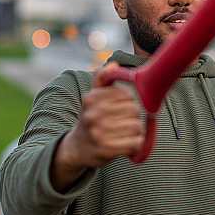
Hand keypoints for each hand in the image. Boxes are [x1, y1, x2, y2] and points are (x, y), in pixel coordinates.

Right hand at [50, 63, 143, 191]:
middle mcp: (92, 114)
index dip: (129, 102)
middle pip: (134, 110)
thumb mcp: (93, 97)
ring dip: (136, 132)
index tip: (121, 108)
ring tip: (125, 133)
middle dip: (134, 117)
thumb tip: (113, 64)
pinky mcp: (105, 150)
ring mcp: (98, 133)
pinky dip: (135, 144)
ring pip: (136, 127)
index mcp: (91, 98)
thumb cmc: (91, 118)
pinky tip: (127, 144)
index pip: (127, 94)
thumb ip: (102, 79)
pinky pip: (135, 143)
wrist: (78, 148)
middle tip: (124, 122)